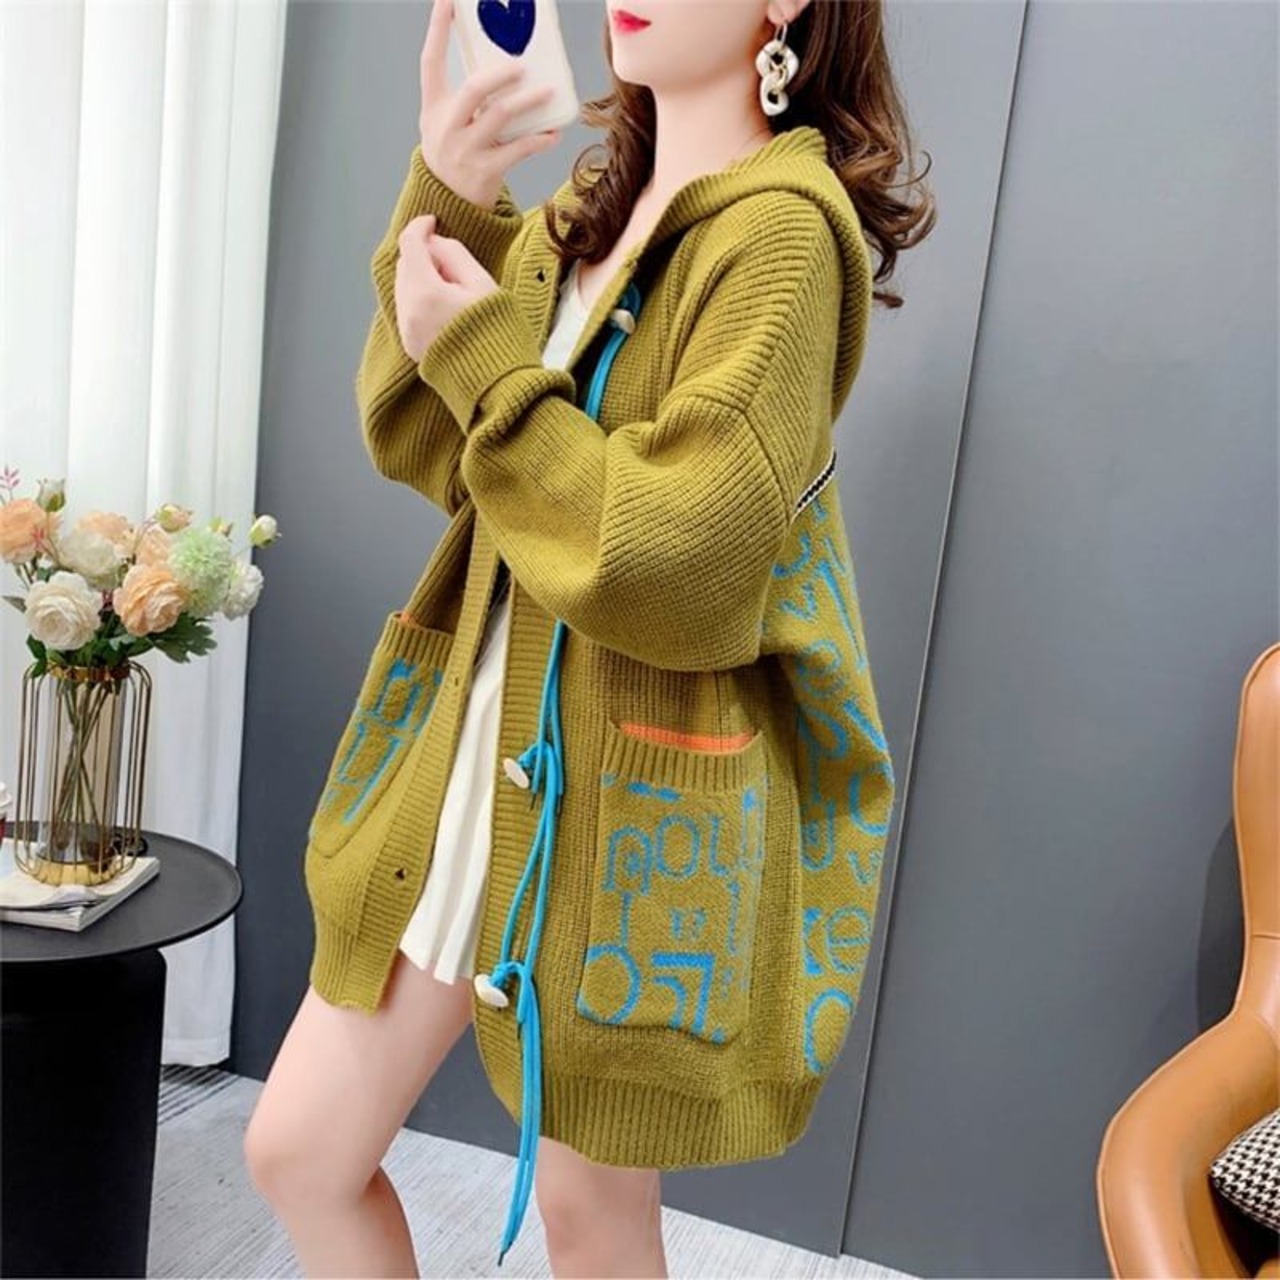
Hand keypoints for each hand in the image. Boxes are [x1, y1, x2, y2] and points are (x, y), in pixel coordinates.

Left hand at [394, 214, 499, 361]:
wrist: (497, 384)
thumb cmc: (497, 332)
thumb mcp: (483, 283)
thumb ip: (454, 254)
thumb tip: (435, 242)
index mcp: (425, 293)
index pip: (410, 244)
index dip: (420, 226)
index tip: (433, 221)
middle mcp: (408, 312)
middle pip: (403, 265)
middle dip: (423, 255)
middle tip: (452, 262)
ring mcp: (406, 331)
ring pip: (403, 287)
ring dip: (421, 277)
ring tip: (453, 288)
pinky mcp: (410, 345)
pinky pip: (407, 308)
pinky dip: (420, 298)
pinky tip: (445, 307)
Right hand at [419, 0, 559, 209]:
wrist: (449, 202)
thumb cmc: (455, 151)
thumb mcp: (447, 122)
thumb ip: (467, 98)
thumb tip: (509, 64)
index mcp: (433, 108)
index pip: (430, 62)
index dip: (437, 29)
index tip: (448, 0)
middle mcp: (446, 127)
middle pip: (473, 91)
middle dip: (500, 75)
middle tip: (522, 67)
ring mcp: (465, 150)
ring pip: (500, 117)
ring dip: (529, 103)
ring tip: (549, 93)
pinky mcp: (485, 171)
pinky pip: (517, 150)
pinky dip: (538, 141)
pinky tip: (553, 133)